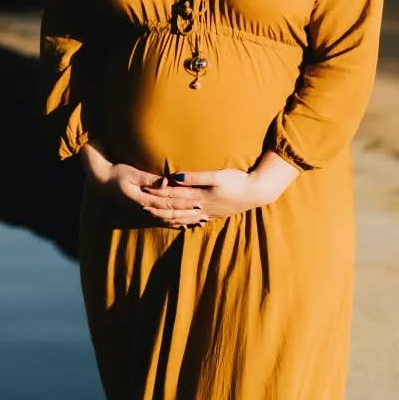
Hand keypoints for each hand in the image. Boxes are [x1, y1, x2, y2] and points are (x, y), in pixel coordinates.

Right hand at [79, 143, 206, 226]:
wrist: (101, 180)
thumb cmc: (117, 173)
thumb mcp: (132, 173)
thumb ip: (149, 179)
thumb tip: (166, 182)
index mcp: (143, 199)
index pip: (168, 203)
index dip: (184, 204)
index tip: (198, 203)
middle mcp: (145, 208)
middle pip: (170, 214)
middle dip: (188, 215)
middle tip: (204, 216)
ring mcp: (143, 211)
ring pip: (167, 220)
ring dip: (184, 221)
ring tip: (198, 222)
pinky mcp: (143, 211)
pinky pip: (161, 220)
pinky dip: (173, 224)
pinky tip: (184, 226)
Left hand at [144, 152, 298, 220]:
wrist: (256, 193)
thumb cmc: (237, 181)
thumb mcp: (216, 176)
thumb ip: (195, 177)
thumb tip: (175, 177)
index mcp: (199, 196)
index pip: (174, 194)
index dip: (158, 192)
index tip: (144, 190)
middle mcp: (201, 206)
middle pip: (175, 207)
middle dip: (159, 207)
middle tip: (141, 206)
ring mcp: (208, 212)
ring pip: (183, 216)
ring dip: (169, 216)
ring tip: (156, 217)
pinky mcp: (214, 213)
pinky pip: (194, 220)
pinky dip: (184, 222)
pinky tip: (180, 223)